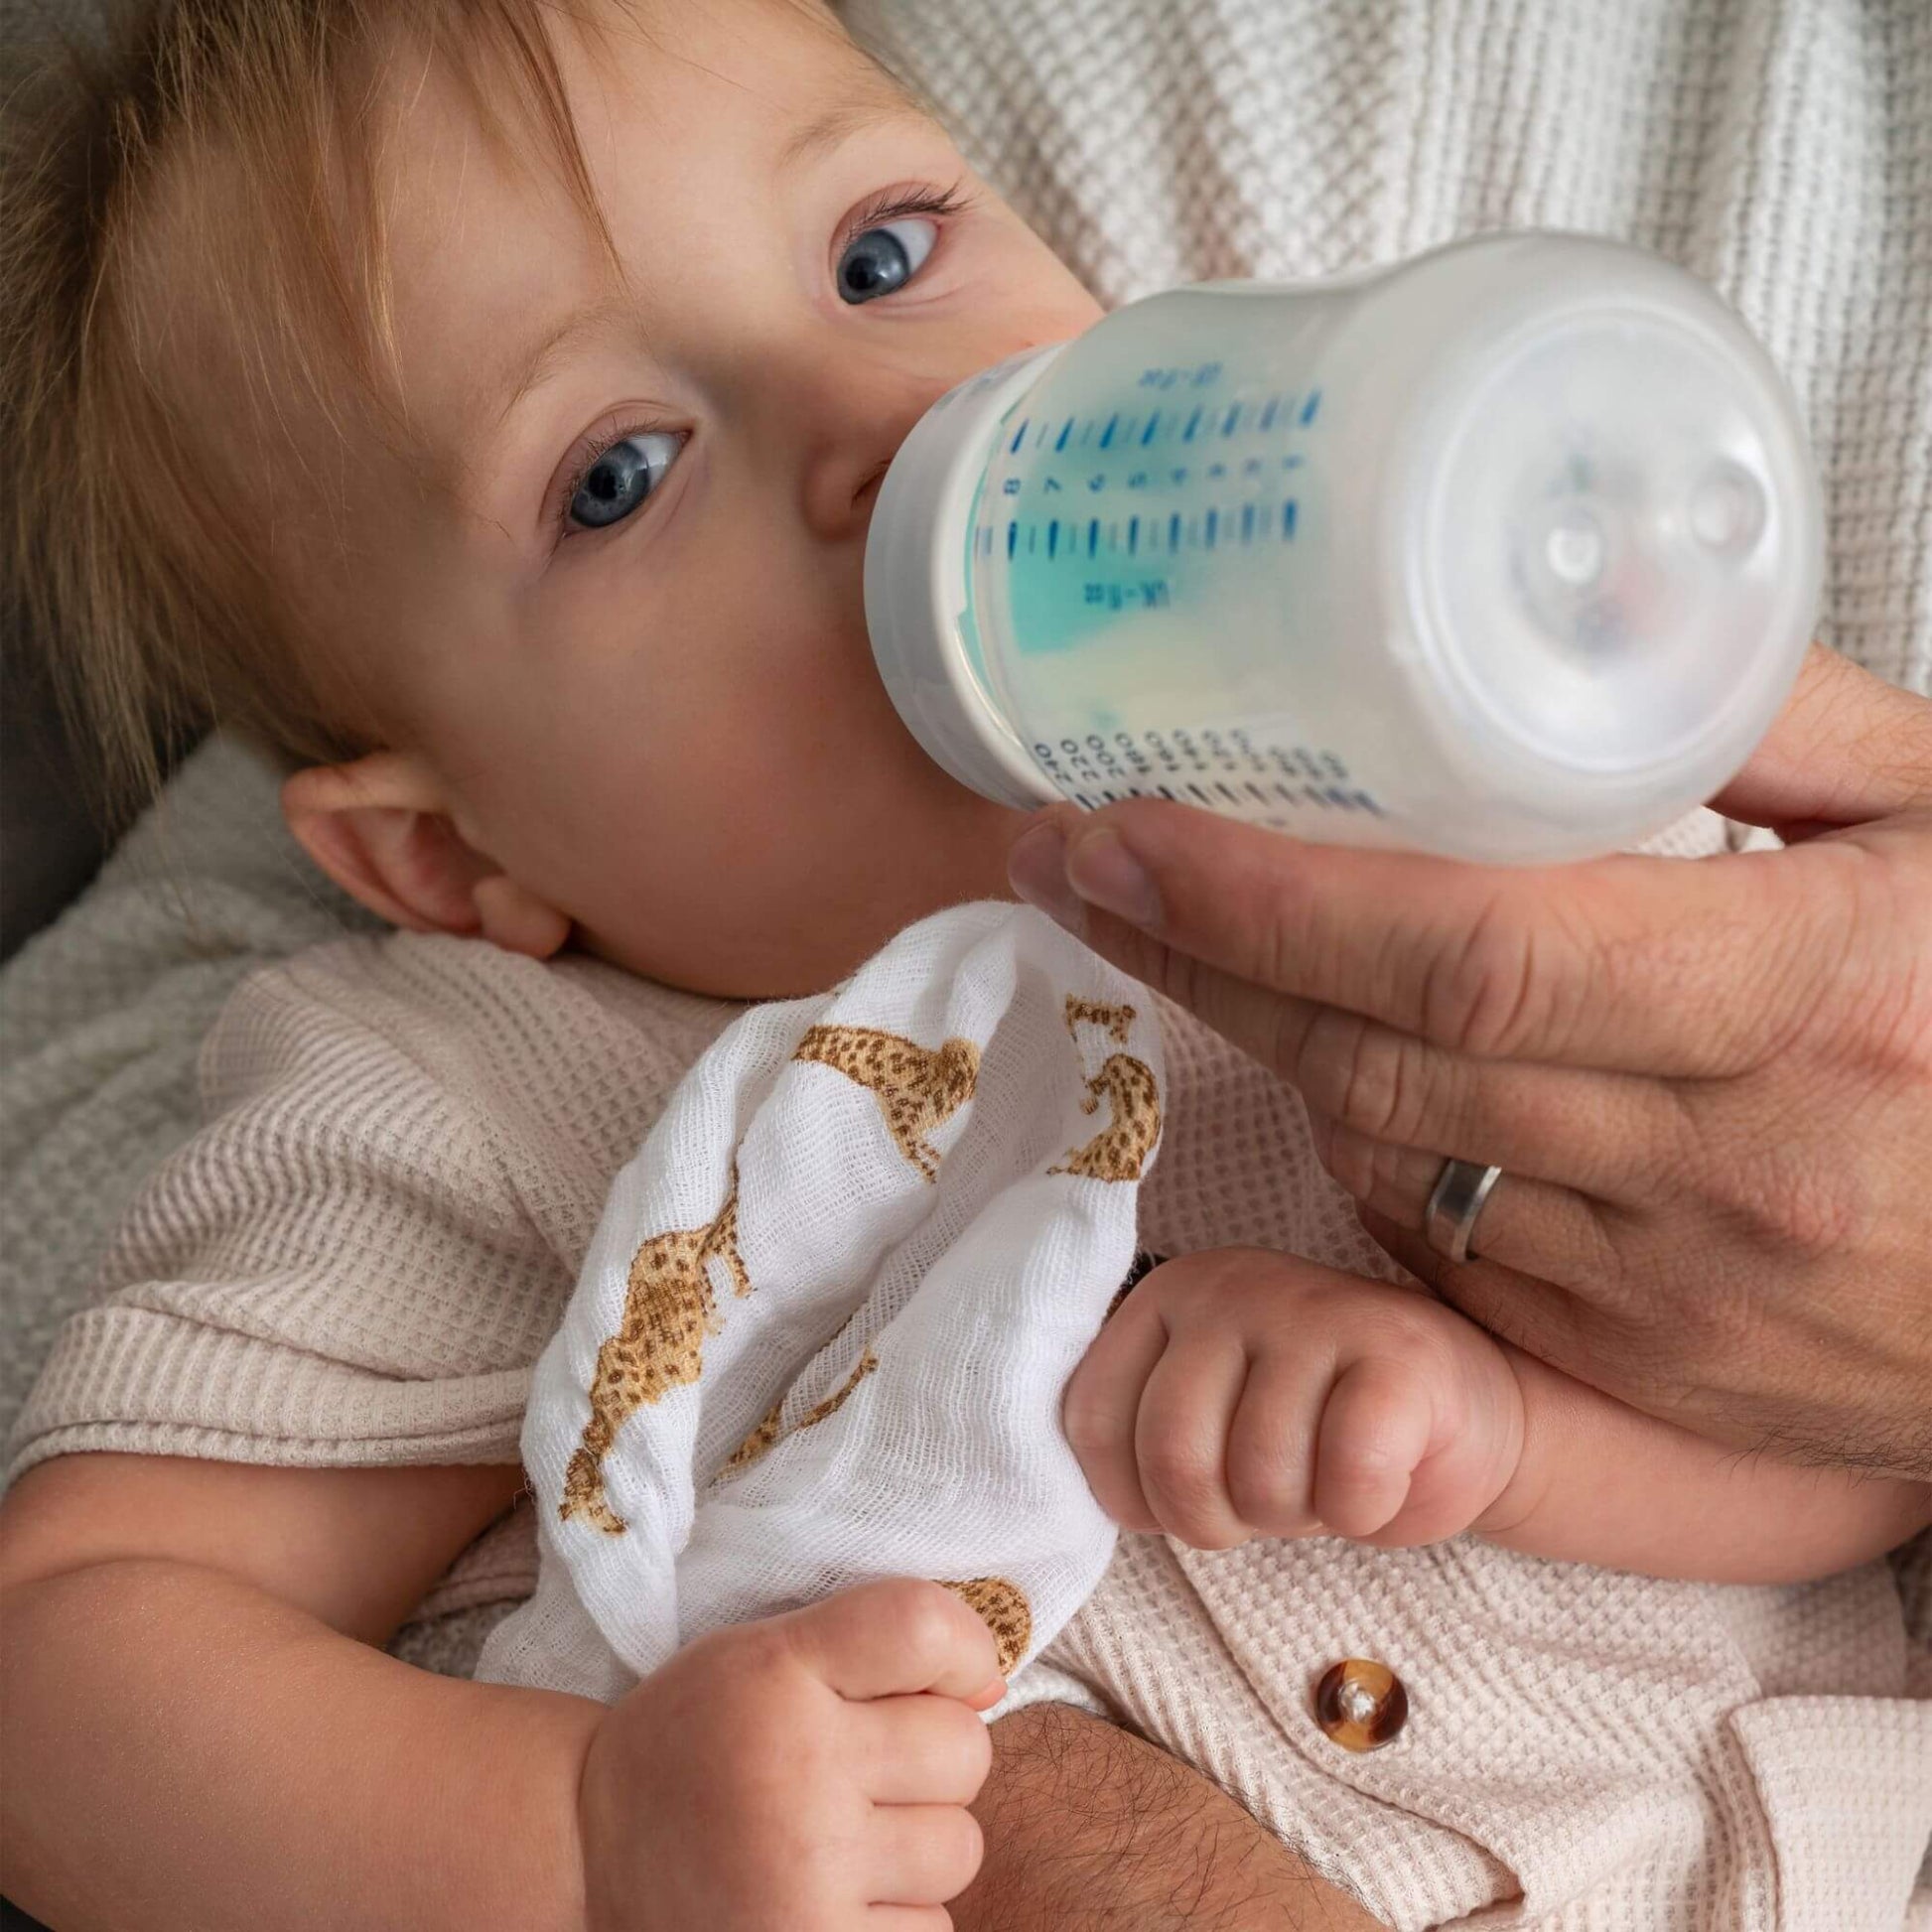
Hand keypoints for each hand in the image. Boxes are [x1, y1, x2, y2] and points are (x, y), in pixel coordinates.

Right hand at [576, 1578, 1002, 1930]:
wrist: (590, 1855)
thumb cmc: (702, 1741)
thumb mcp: (762, 1657)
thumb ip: (871, 1646)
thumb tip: (993, 1681)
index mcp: (775, 1671)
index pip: (922, 1627)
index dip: (963, 1647)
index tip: (947, 1673)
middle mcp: (795, 1769)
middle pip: (963, 1746)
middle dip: (933, 1757)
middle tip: (863, 1770)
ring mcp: (805, 1873)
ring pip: (958, 1847)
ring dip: (919, 1845)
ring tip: (841, 1839)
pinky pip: (931, 1931)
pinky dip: (898, 1918)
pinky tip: (834, 1897)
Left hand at [1009, 646, 1931, 1476]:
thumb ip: (1777, 715)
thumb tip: (1608, 609)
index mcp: (1806, 998)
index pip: (1468, 949)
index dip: (1267, 895)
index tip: (1122, 824)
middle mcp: (1720, 1164)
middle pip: (1379, 1053)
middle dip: (1195, 953)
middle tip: (1071, 856)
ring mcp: (1664, 1287)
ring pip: (1387, 1146)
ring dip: (1253, 1033)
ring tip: (1162, 925)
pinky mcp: (1633, 1360)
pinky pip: (1437, 1237)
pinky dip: (1357, 1130)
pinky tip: (1321, 1042)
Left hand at [1063, 1247, 1523, 1548]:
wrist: (1464, 1411)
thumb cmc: (1318, 1428)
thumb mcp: (1211, 1415)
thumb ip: (1138, 1428)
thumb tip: (1058, 1492)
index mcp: (1167, 1297)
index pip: (1092, 1419)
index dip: (1134, 1497)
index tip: (1184, 1503)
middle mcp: (1231, 1286)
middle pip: (1172, 1454)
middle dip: (1216, 1520)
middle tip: (1264, 1506)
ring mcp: (1316, 1309)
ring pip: (1260, 1477)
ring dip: (1297, 1516)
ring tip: (1324, 1478)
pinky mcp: (1399, 1352)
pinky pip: (1348, 1478)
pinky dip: (1363, 1512)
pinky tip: (1379, 1478)